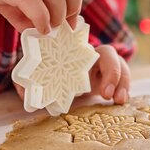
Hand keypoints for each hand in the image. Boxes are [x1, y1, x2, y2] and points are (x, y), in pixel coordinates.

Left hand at [14, 45, 130, 105]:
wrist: (56, 81)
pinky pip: (123, 81)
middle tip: (106, 94)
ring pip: (122, 67)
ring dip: (123, 83)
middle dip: (113, 73)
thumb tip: (24, 92)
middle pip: (110, 54)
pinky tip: (121, 103)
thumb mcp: (37, 77)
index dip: (84, 54)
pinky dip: (124, 90)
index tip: (88, 74)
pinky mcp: (112, 80)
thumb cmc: (46, 74)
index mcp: (74, 51)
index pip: (87, 45)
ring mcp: (105, 68)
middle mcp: (93, 56)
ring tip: (119, 101)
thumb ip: (29, 82)